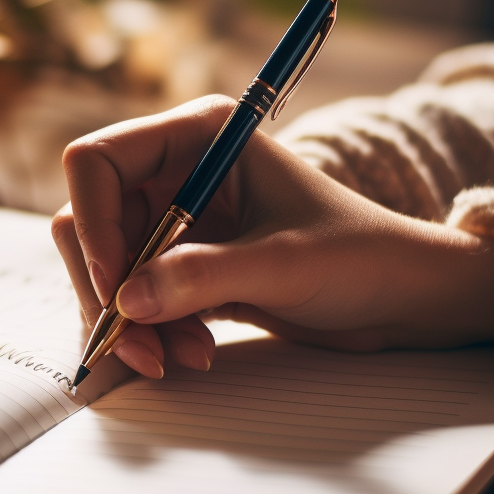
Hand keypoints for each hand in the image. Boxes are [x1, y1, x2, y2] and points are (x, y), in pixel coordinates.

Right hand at [53, 97, 493, 377]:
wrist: (402, 299)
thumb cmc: (361, 257)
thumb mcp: (283, 262)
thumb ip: (202, 275)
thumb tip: (125, 301)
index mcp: (199, 136)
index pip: (98, 162)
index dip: (95, 223)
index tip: (117, 285)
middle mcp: (178, 172)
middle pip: (91, 223)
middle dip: (108, 287)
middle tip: (138, 346)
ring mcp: (178, 221)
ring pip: (108, 269)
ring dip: (133, 320)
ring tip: (181, 356)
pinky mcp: (184, 265)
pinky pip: (136, 298)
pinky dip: (152, 331)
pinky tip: (194, 352)